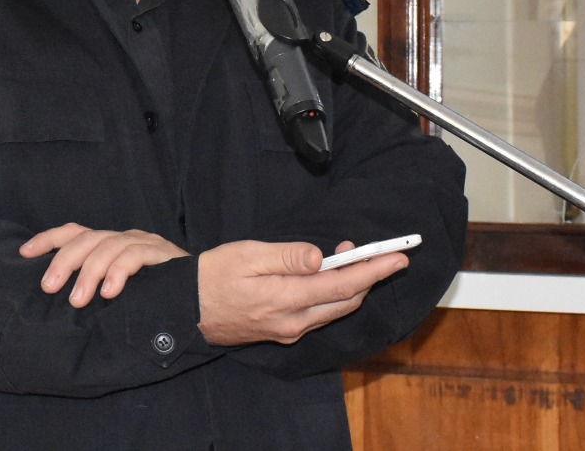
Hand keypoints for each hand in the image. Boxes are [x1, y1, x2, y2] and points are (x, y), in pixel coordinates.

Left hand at [19, 222, 189, 307]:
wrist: (202, 299)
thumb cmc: (155, 300)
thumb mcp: (118, 293)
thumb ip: (95, 289)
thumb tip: (58, 300)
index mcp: (110, 244)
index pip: (74, 232)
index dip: (48, 239)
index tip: (24, 253)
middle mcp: (124, 238)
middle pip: (87, 239)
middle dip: (64, 262)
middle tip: (50, 289)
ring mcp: (144, 243)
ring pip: (108, 246)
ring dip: (89, 273)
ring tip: (78, 300)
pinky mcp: (162, 253)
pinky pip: (135, 256)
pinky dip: (119, 273)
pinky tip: (110, 293)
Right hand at [196, 240, 407, 345]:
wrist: (187, 311)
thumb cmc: (213, 276)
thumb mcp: (246, 255)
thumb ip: (285, 257)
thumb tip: (319, 257)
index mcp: (286, 299)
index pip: (342, 285)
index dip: (373, 270)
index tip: (397, 258)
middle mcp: (293, 322)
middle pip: (346, 301)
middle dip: (369, 277)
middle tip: (377, 252)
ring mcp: (289, 331)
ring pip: (335, 310)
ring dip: (351, 285)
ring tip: (352, 257)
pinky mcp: (283, 332)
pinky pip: (320, 315)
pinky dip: (333, 295)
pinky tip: (328, 278)